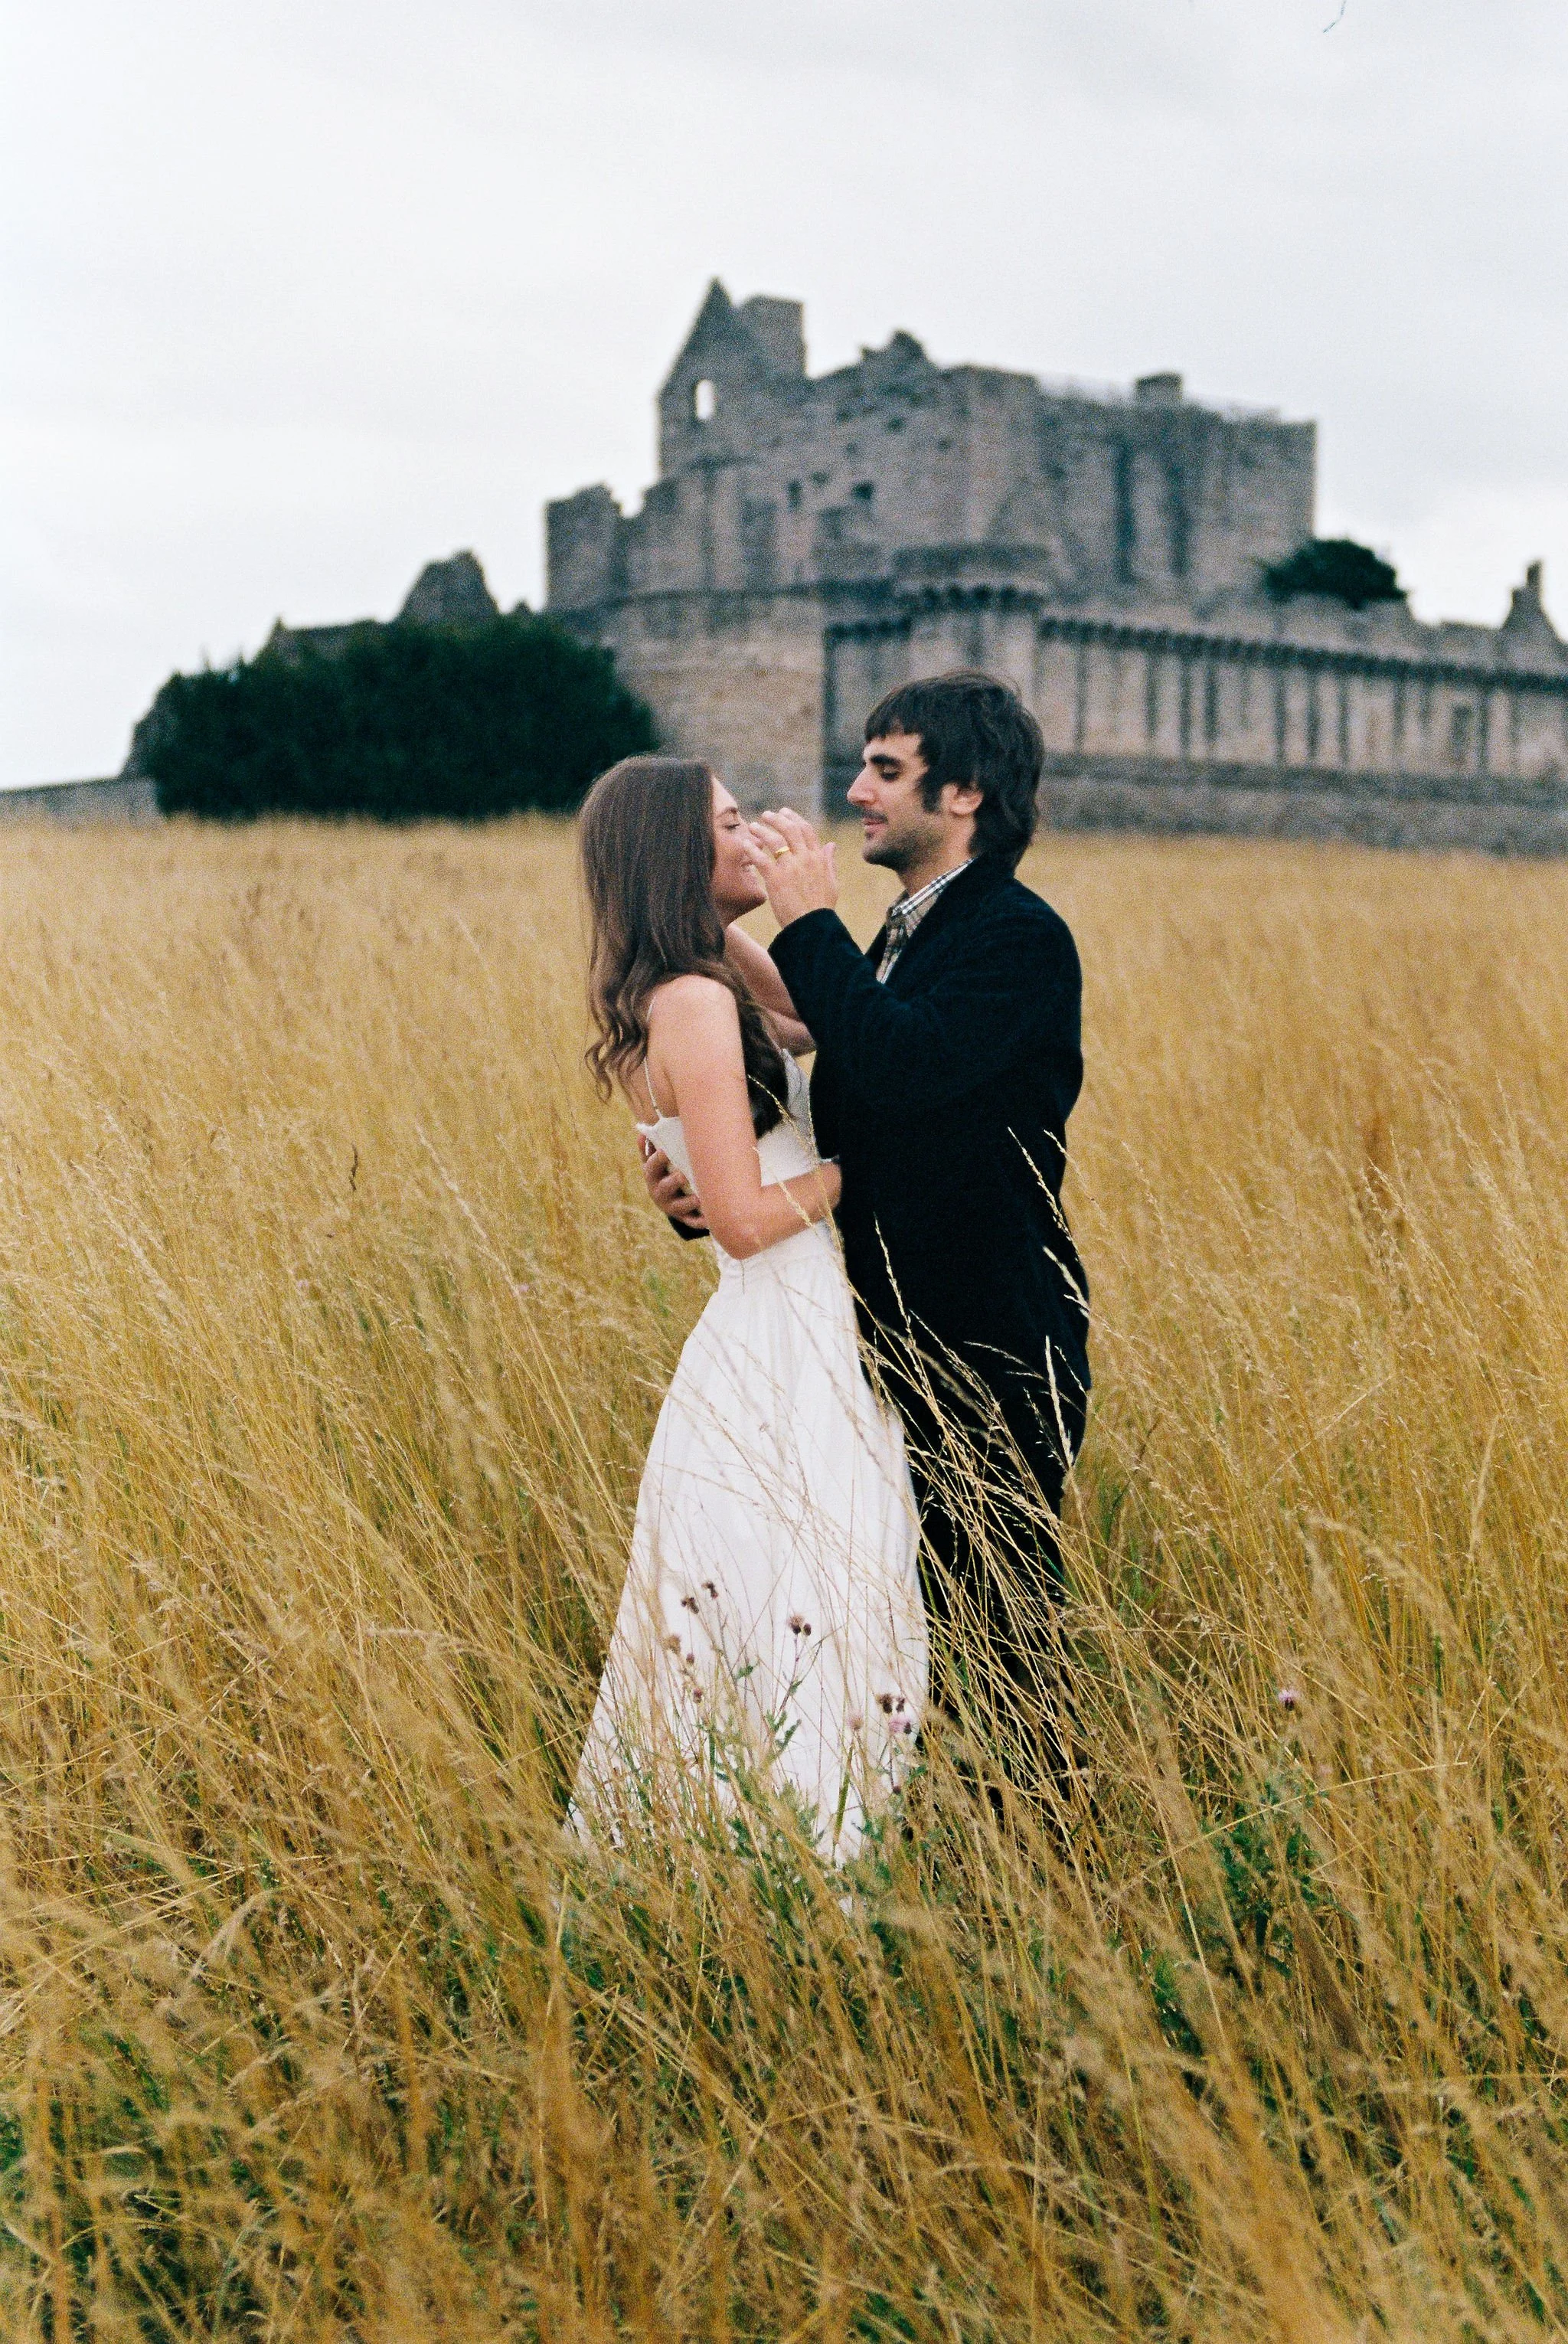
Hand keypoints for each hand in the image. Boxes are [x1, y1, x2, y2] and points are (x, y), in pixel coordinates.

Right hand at [641, 1135, 707, 1232]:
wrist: (665, 1199)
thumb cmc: (661, 1173)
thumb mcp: (652, 1162)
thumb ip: (648, 1149)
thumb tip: (641, 1134)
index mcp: (652, 1177)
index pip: (651, 1167)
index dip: (657, 1160)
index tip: (665, 1152)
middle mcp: (659, 1193)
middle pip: (664, 1188)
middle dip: (673, 1182)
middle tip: (682, 1176)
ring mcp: (671, 1206)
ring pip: (678, 1206)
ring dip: (688, 1202)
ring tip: (699, 1199)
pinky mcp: (683, 1217)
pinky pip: (691, 1221)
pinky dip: (700, 1222)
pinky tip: (709, 1220)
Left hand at [751, 808, 837, 927]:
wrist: (811, 927)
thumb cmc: (821, 908)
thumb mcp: (832, 882)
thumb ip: (830, 862)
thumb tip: (832, 845)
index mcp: (818, 858)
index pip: (807, 830)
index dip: (795, 818)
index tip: (785, 812)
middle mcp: (805, 859)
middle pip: (790, 829)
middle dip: (777, 818)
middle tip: (766, 815)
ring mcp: (790, 867)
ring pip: (774, 840)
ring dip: (761, 830)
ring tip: (751, 826)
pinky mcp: (775, 879)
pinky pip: (761, 858)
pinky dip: (752, 849)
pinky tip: (745, 845)